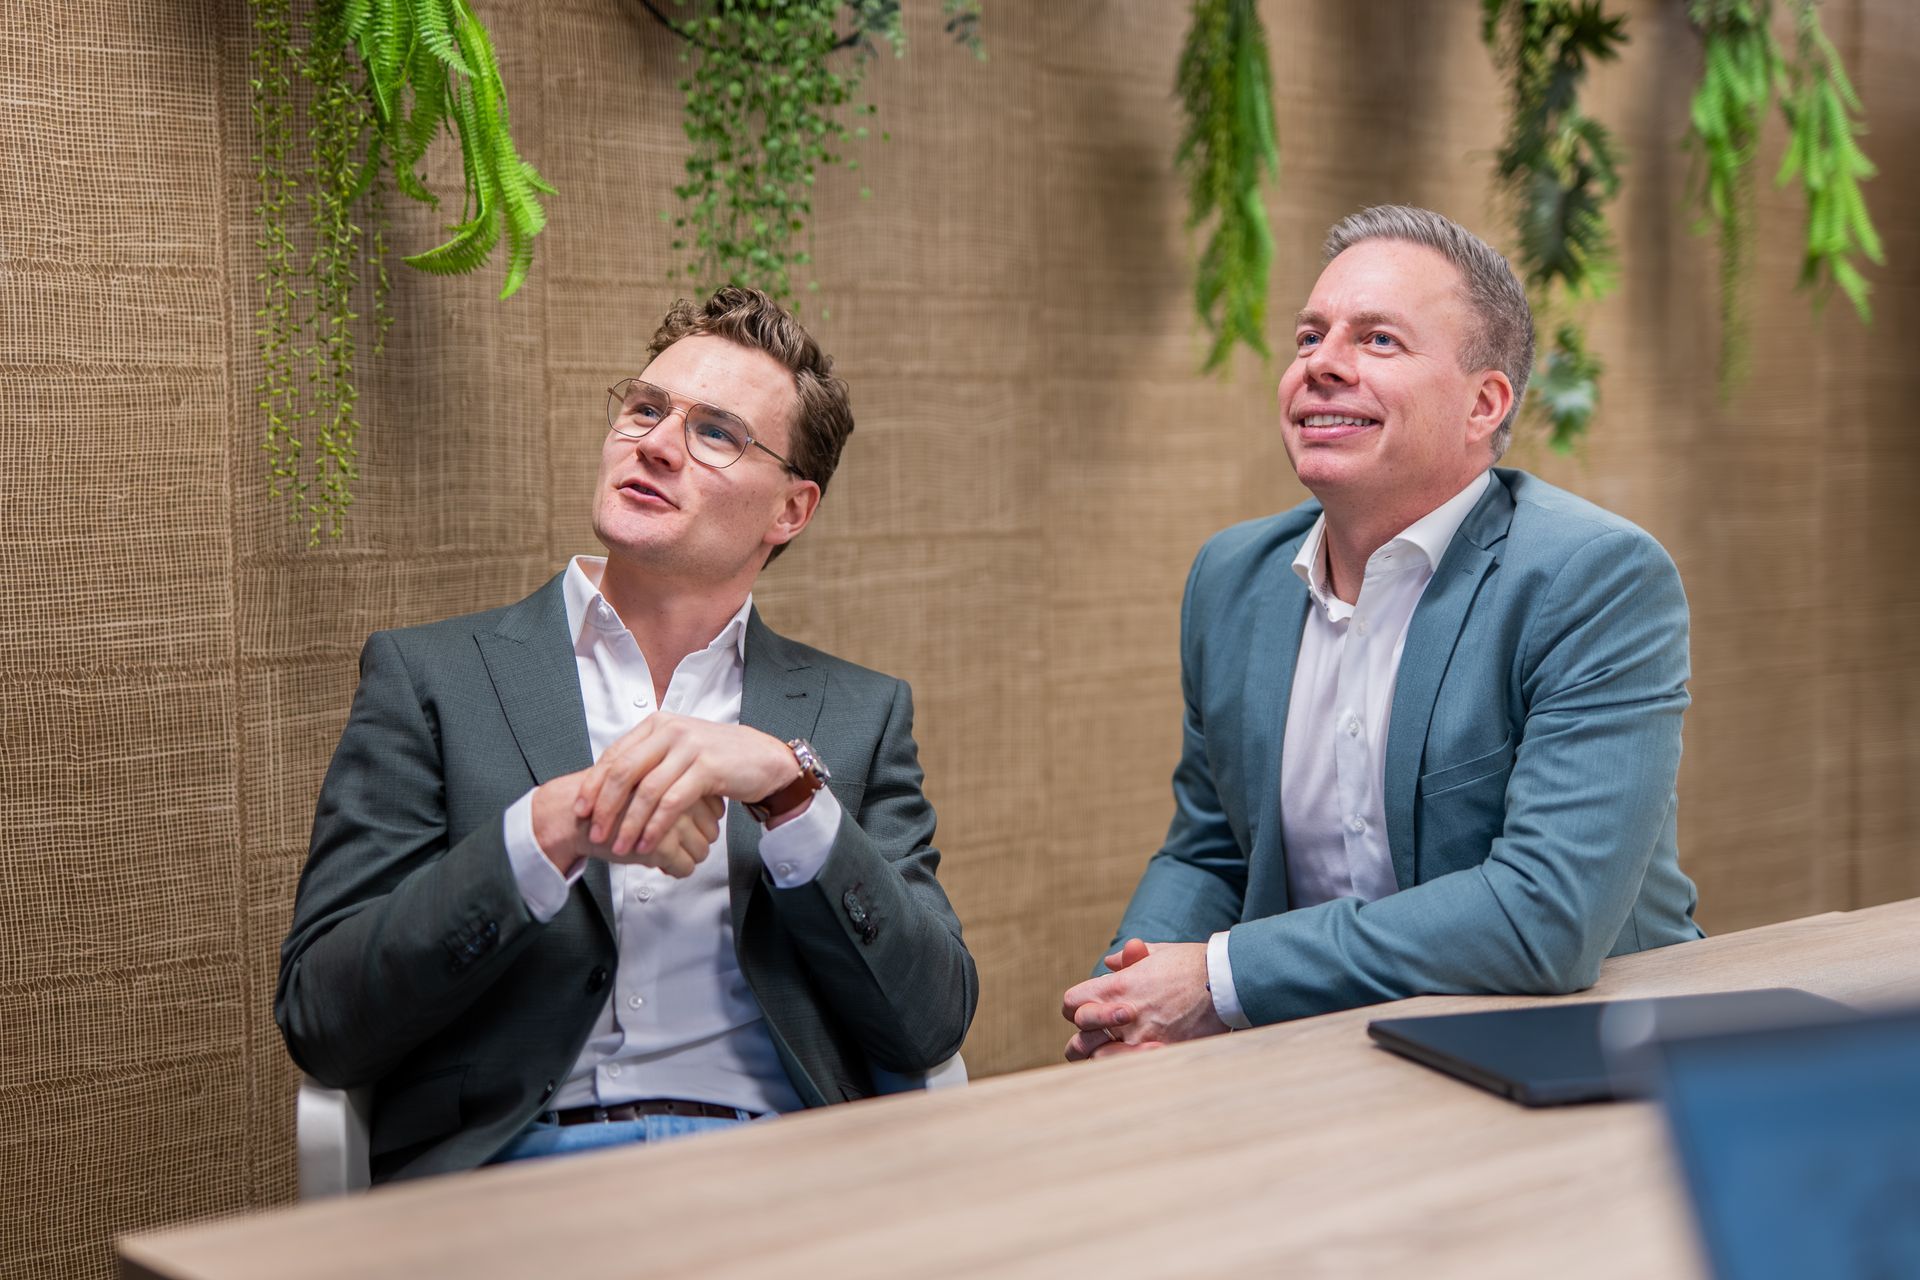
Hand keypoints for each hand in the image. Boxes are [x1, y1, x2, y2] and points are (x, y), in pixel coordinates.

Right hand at [533, 772, 723, 876]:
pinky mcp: (661, 844)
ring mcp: (672, 819)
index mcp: (678, 775)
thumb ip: (681, 788)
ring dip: (687, 856)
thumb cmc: (610, 798)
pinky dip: (676, 870)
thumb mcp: (647, 780)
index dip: (702, 820)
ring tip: (665, 851)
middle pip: (712, 830)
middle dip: (697, 840)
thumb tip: (718, 809)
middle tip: (674, 841)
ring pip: (702, 850)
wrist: (574, 815)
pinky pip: (686, 866)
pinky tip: (660, 863)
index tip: (685, 824)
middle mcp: (679, 795)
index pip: (715, 807)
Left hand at [572, 713, 799, 857]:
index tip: (581, 811)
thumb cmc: (720, 760)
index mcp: (657, 725)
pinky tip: (648, 844)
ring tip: (620, 847)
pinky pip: (672, 801)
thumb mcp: (678, 753)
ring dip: (629, 823)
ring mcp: (689, 747)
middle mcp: (670, 730)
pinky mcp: (707, 767)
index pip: (614, 756)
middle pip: (623, 772)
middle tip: (595, 833)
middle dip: (605, 807)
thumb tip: (609, 788)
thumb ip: (648, 762)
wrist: (766, 760)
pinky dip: (656, 826)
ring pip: (646, 790)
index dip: (593, 786)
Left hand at [1061, 939, 1227, 1061]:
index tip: (1088, 1011)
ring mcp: (1141, 1037)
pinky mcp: (1162, 1053)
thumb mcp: (1157, 953)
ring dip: (1104, 1057)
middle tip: (1099, 1038)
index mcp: (1117, 987)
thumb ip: (1129, 958)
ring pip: (1100, 1061)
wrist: (1225, 980)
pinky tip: (1138, 1061)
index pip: (1071, 1004)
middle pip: (1079, 1039)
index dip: (1076, 1009)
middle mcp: (1123, 1015)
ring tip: (1116, 1052)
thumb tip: (1112, 962)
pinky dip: (1129, 1067)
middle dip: (1085, 1038)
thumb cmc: (1192, 963)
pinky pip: (1130, 1070)